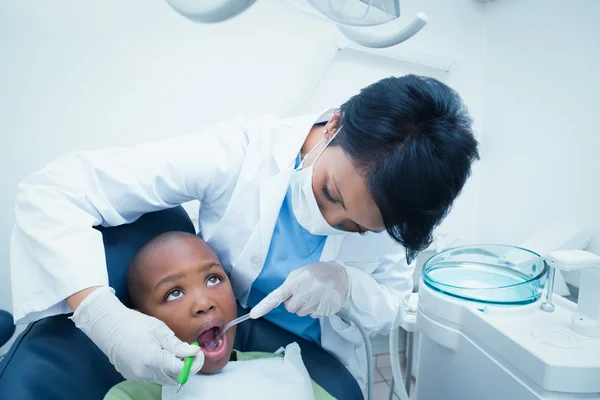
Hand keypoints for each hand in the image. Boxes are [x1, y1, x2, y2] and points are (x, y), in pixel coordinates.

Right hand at [70, 287, 203, 383]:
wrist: (108, 326)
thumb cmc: (134, 323)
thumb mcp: (160, 330)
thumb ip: (177, 345)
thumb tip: (193, 353)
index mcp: (153, 359)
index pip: (181, 370)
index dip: (193, 363)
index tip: (198, 352)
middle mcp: (145, 372)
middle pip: (174, 378)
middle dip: (186, 367)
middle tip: (190, 352)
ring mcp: (137, 376)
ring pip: (164, 378)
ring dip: (174, 368)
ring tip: (175, 351)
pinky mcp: (132, 375)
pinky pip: (153, 376)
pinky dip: (162, 369)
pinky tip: (161, 354)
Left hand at [250, 262, 349, 318]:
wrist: (341, 275)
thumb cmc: (317, 273)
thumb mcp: (300, 273)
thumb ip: (289, 286)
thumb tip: (280, 300)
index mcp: (296, 281)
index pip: (277, 295)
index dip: (264, 306)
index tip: (254, 314)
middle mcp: (306, 291)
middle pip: (290, 308)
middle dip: (294, 302)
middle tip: (303, 292)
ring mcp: (317, 301)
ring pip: (301, 313)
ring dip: (305, 306)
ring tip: (315, 294)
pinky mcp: (326, 309)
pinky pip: (313, 315)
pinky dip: (316, 309)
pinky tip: (321, 298)